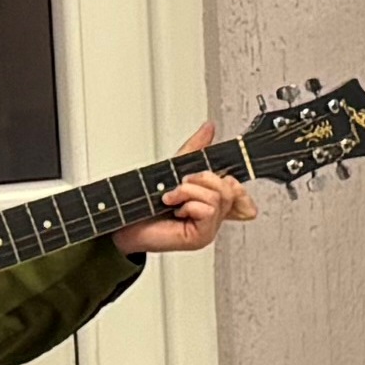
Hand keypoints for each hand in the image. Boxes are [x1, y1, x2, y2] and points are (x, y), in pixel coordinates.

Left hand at [119, 125, 256, 257]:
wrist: (124, 224)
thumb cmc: (144, 203)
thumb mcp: (174, 168)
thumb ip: (195, 149)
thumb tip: (209, 128)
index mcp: (211, 201)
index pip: (240, 191)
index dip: (233, 180)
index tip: (209, 174)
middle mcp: (214, 216)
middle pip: (232, 188)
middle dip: (204, 178)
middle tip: (182, 184)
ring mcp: (209, 228)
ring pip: (219, 198)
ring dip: (190, 191)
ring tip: (172, 198)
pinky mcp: (201, 237)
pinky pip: (209, 210)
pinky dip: (189, 204)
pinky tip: (176, 210)